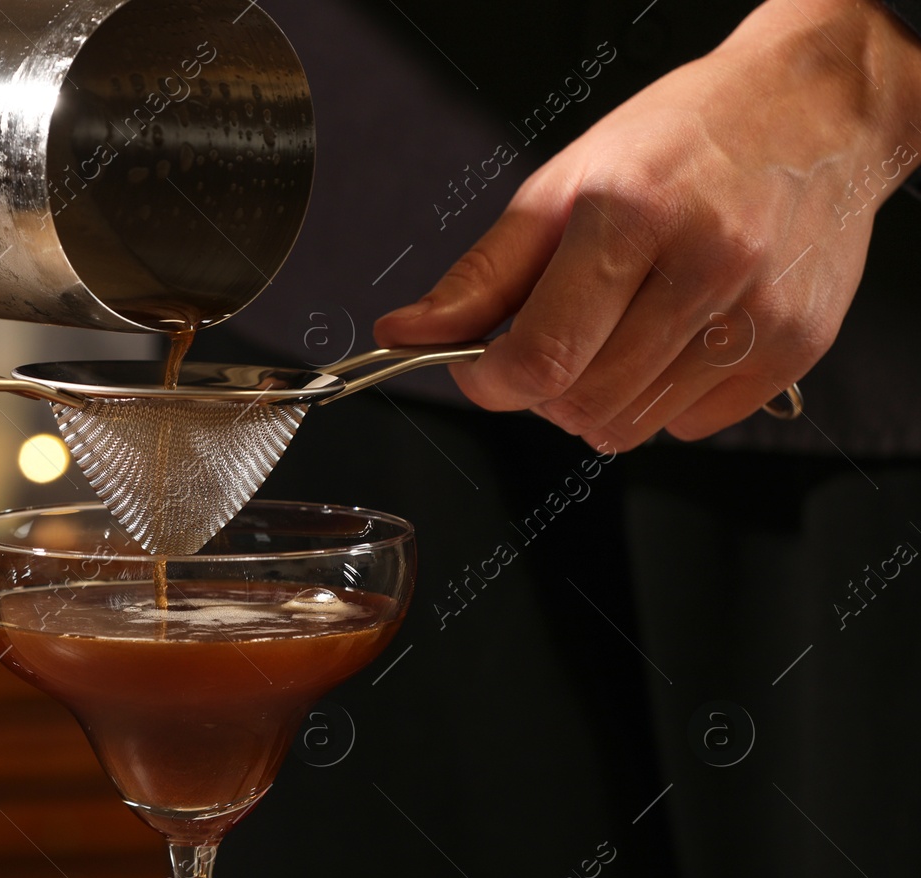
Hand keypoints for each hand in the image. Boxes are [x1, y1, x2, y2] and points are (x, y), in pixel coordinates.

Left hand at [374, 0, 920, 449]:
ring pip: (633, 427)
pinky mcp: (797, 347)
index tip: (482, 366)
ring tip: (617, 330)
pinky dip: (663, 401)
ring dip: (599, 399)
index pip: (541, 357)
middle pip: (582, 404)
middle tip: (554, 338)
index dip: (492, 382)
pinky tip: (675, 337)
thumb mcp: (562, 188)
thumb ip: (480, 277)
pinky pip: (693, 427)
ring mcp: (759, 313)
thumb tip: (401, 335)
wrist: (818, 108)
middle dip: (543, 390)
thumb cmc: (682, 140)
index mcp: (631, 215)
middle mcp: (705, 265)